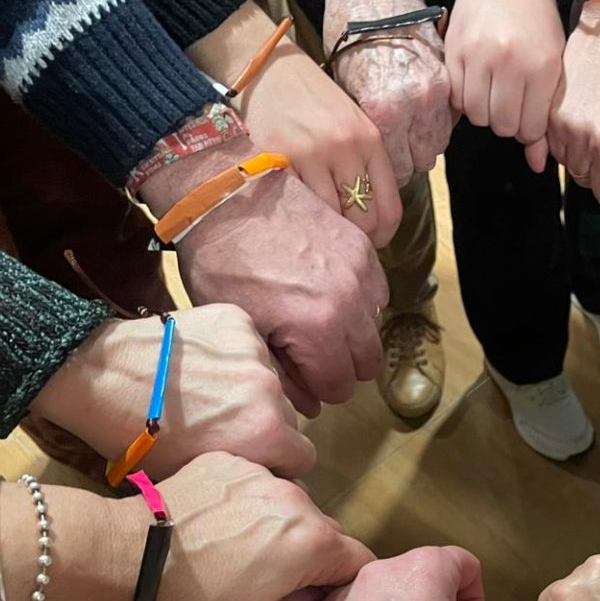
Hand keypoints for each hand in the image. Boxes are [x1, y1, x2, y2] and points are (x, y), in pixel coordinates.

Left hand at [29, 306, 315, 479]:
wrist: (95, 376)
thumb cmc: (136, 438)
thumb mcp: (194, 476)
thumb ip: (243, 476)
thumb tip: (268, 480)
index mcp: (267, 435)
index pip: (302, 456)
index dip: (277, 460)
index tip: (251, 456)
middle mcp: (271, 391)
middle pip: (289, 417)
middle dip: (265, 424)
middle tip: (225, 424)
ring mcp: (255, 351)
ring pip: (270, 379)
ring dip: (250, 388)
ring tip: (207, 391)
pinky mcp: (236, 320)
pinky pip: (250, 345)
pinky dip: (232, 354)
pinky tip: (200, 363)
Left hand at [141, 137, 387, 413]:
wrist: (228, 195)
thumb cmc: (221, 264)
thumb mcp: (240, 328)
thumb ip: (281, 374)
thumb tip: (311, 406)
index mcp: (317, 330)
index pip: (338, 388)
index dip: (317, 389)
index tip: (298, 374)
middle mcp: (350, 304)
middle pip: (366, 364)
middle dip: (340, 367)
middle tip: (309, 354)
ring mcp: (361, 274)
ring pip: (375, 330)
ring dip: (352, 335)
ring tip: (317, 321)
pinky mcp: (364, 249)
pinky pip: (378, 294)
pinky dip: (360, 303)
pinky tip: (329, 294)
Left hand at [143, 452, 374, 600]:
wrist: (125, 560)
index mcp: (314, 542)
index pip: (358, 562)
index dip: (340, 586)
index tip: (311, 599)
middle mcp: (298, 499)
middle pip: (325, 532)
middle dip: (309, 556)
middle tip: (269, 581)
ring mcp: (261, 475)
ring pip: (290, 506)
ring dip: (278, 528)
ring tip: (237, 551)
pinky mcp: (227, 462)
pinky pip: (255, 486)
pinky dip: (246, 506)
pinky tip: (215, 527)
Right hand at [195, 2, 401, 243]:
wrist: (265, 67)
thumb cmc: (310, 99)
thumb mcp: (351, 124)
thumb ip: (365, 164)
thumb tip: (372, 218)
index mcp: (370, 141)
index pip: (390, 209)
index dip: (382, 237)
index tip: (371, 245)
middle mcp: (346, 148)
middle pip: (363, 221)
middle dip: (355, 240)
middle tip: (341, 243)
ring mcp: (312, 154)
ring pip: (331, 219)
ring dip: (326, 233)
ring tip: (318, 232)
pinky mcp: (279, 159)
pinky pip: (298, 206)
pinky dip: (299, 218)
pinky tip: (295, 215)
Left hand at [326, 0, 450, 185]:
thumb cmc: (350, 37)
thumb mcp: (346, 89)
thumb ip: (367, 129)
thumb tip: (377, 158)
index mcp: (383, 113)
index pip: (396, 169)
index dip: (389, 174)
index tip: (383, 171)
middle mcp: (414, 107)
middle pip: (420, 162)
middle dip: (408, 161)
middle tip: (395, 154)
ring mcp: (435, 94)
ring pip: (438, 144)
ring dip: (424, 145)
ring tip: (408, 135)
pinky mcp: (448, 81)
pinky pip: (447, 121)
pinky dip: (436, 124)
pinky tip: (420, 115)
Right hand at [446, 0, 563, 170]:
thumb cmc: (536, 24)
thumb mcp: (552, 67)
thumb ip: (545, 118)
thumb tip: (538, 166)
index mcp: (541, 67)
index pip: (529, 129)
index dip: (528, 129)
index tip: (528, 115)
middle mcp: (509, 63)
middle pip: (502, 126)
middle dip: (507, 122)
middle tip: (511, 101)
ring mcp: (479, 57)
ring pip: (478, 116)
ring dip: (486, 112)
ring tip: (494, 92)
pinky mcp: (454, 53)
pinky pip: (457, 99)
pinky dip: (467, 99)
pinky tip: (477, 83)